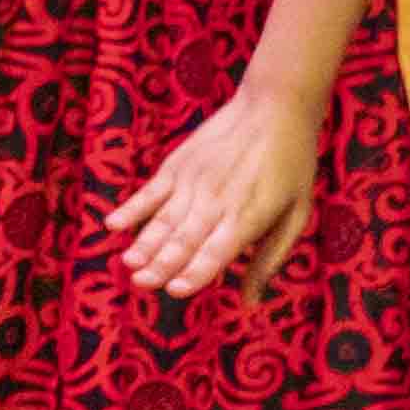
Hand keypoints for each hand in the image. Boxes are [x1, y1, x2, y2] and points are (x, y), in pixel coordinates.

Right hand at [106, 79, 319, 299]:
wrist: (275, 105)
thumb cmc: (291, 165)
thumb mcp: (295, 214)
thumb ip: (269, 258)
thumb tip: (250, 303)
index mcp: (248, 215)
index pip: (218, 249)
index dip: (197, 270)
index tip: (177, 289)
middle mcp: (217, 199)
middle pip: (185, 237)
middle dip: (162, 263)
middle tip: (142, 284)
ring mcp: (194, 180)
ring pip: (164, 218)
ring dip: (145, 242)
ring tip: (128, 262)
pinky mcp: (178, 165)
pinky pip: (150, 191)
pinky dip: (131, 208)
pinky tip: (113, 224)